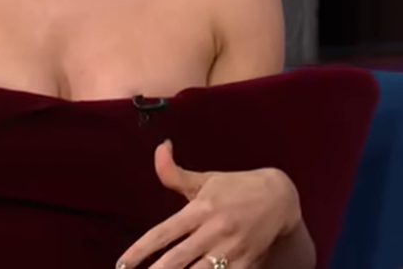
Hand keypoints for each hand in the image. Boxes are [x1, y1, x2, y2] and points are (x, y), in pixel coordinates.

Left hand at [116, 141, 301, 268]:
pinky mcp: (246, 264)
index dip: (140, 250)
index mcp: (200, 209)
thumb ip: (175, 172)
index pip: (163, 233)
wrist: (280, 198)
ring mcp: (231, 250)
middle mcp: (213, 230)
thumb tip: (159, 147)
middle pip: (178, 259)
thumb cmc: (236, 188)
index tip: (122, 265)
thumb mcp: (206, 179)